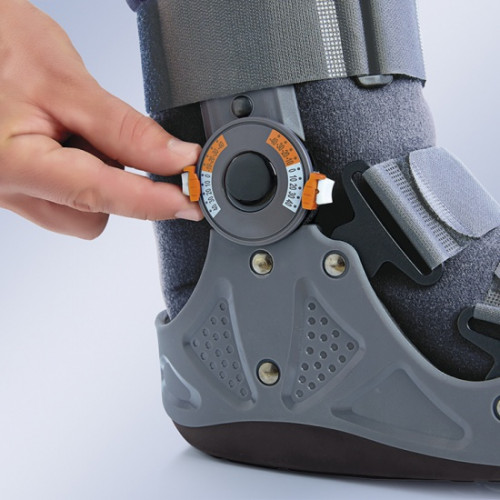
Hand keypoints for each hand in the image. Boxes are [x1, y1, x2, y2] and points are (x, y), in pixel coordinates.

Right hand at [0, 0, 202, 238]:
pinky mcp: (21, 188)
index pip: (98, 192)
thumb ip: (124, 129)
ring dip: (96, 176)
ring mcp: (12, 192)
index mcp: (13, 163)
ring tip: (73, 129)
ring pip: (81, 210)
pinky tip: (67, 141)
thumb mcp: (65, 80)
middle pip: (91, 214)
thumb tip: (175, 158)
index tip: (190, 203)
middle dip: (114, 179)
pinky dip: (82, 173)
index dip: (151, 201)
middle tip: (101, 131)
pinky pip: (67, 198)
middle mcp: (6, 189)